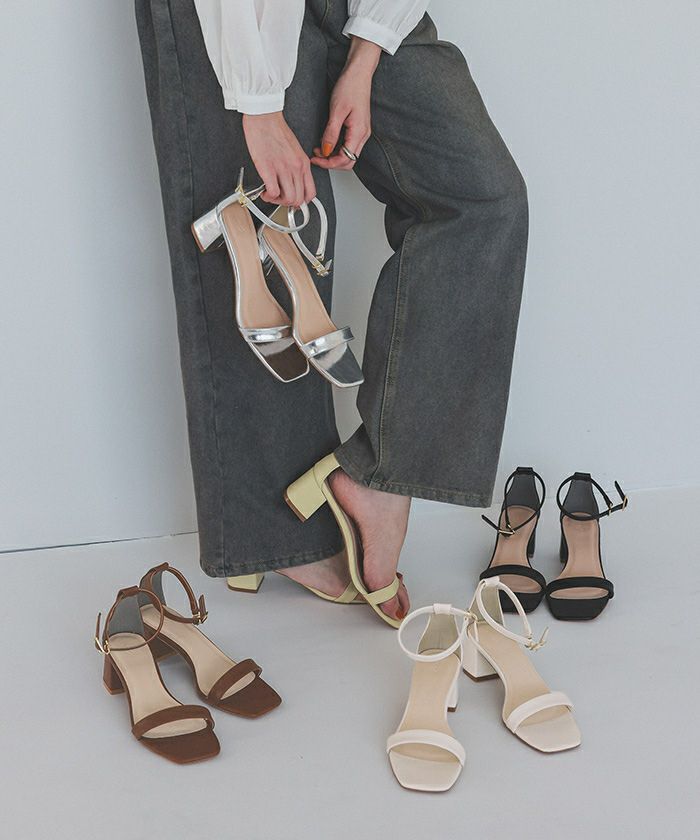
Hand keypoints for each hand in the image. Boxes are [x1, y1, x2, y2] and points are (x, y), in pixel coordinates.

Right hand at [242, 112, 315, 206]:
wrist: (264, 116)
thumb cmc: (275, 130)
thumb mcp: (294, 149)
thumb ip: (295, 166)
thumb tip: (292, 180)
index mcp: (304, 163)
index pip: (311, 193)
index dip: (302, 202)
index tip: (293, 200)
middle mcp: (296, 168)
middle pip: (299, 200)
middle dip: (288, 203)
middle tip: (279, 198)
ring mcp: (283, 169)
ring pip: (288, 199)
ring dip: (278, 201)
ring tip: (271, 195)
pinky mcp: (268, 168)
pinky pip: (273, 192)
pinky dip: (268, 196)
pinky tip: (264, 191)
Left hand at [311, 37, 380, 170]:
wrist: (359, 73)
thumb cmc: (350, 86)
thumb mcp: (337, 111)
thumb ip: (331, 133)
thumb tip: (325, 151)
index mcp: (359, 132)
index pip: (345, 159)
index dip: (329, 162)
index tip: (316, 159)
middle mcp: (363, 135)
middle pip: (349, 161)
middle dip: (332, 162)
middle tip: (316, 157)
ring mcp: (362, 132)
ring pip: (349, 155)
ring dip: (334, 155)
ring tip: (319, 149)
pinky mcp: (359, 128)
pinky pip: (349, 145)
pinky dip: (337, 147)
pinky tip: (327, 142)